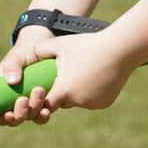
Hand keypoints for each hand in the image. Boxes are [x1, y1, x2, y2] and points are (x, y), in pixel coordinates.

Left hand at [0, 28, 131, 123]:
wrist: (120, 49)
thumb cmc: (87, 44)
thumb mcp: (60, 44)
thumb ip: (40, 50)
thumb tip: (28, 54)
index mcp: (64, 90)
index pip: (46, 102)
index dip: (44, 96)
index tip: (44, 87)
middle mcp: (78, 101)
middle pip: (63, 102)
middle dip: (62, 92)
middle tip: (65, 76)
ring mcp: (93, 104)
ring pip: (79, 101)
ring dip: (77, 93)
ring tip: (82, 73)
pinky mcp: (105, 103)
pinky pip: (93, 100)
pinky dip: (92, 92)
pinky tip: (97, 76)